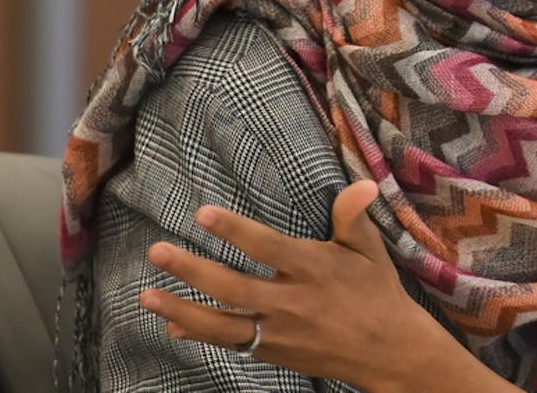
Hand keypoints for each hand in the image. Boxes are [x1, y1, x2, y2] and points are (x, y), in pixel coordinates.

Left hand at [138, 180, 454, 390]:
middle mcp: (293, 303)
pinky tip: (172, 323)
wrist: (389, 353)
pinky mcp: (274, 352)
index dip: (235, 231)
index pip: (268, 248)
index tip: (203, 213)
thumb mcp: (370, 251)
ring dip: (182, 310)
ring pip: (224, 324)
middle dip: (193, 271)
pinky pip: (231, 344)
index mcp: (315, 270)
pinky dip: (200, 334)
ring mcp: (280, 332)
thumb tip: (362, 182)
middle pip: (235, 288)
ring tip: (147, 294)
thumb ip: (354, 217)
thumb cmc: (377, 293)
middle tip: (157, 251)